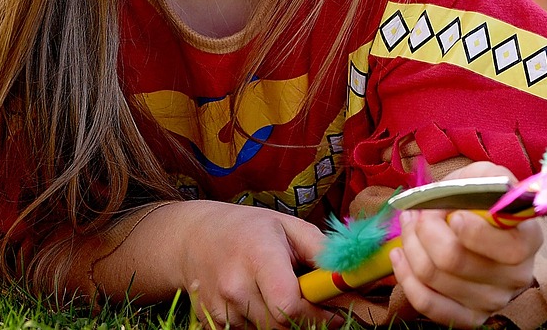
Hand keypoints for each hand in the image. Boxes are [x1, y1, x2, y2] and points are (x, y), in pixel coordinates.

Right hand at [105, 200, 336, 329]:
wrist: (194, 239)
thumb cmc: (249, 229)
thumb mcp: (289, 227)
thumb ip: (323, 252)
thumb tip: (353, 278)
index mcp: (257, 255)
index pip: (290, 305)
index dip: (319, 316)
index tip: (335, 313)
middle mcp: (235, 285)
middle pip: (282, 325)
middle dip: (306, 320)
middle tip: (315, 306)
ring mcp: (221, 308)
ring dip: (283, 322)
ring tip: (279, 292)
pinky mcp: (213, 323)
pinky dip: (263, 323)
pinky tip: (259, 300)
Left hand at [389, 162, 541, 326]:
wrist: (486, 229)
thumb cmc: (484, 201)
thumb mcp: (488, 177)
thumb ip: (479, 179)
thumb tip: (452, 196)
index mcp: (528, 240)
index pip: (507, 248)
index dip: (473, 232)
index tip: (452, 213)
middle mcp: (516, 276)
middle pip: (454, 259)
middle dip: (425, 229)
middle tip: (418, 212)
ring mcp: (493, 301)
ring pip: (433, 276)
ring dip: (410, 244)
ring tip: (409, 224)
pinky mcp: (470, 317)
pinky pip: (427, 304)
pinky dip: (406, 277)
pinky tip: (401, 255)